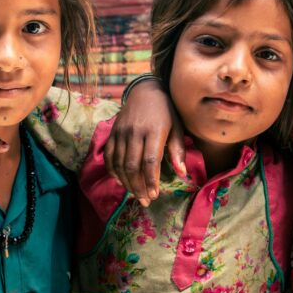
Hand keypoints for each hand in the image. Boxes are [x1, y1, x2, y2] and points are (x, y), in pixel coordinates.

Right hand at [103, 79, 185, 205]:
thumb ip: (177, 150)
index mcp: (154, 131)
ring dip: (127, 183)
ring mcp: (121, 132)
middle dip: (138, 187)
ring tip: (136, 194)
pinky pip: (109, 157)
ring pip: (120, 164)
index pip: (150, 161)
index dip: (151, 180)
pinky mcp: (112, 133)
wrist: (145, 91)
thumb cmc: (166, 112)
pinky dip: (114, 172)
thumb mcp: (177, 127)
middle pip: (133, 166)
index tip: (154, 195)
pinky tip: (122, 181)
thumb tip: (182, 173)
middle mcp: (135, 132)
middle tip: (145, 201)